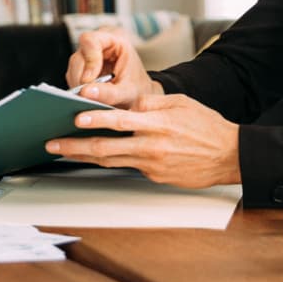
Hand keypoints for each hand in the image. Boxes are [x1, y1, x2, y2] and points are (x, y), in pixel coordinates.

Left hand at [44, 93, 241, 187]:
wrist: (229, 156)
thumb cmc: (206, 126)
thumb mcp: (180, 104)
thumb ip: (151, 103)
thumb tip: (127, 106)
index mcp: (157, 124)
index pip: (119, 121)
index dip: (94, 120)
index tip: (74, 117)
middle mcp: (151, 146)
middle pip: (105, 148)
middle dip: (75, 146)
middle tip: (53, 143)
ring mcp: (152, 165)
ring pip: (110, 161)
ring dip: (84, 157)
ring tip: (63, 152)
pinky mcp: (155, 177)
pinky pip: (128, 167)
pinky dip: (110, 161)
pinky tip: (93, 157)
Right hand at [66, 29, 158, 107]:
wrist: (138, 97)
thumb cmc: (137, 90)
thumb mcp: (127, 93)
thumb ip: (108, 93)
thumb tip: (85, 92)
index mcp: (115, 41)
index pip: (91, 40)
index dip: (89, 59)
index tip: (89, 79)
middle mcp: (98, 45)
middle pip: (79, 56)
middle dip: (82, 77)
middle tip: (88, 96)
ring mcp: (88, 57)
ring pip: (73, 67)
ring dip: (79, 84)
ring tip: (92, 98)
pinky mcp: (81, 69)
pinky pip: (72, 77)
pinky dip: (78, 88)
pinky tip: (90, 96)